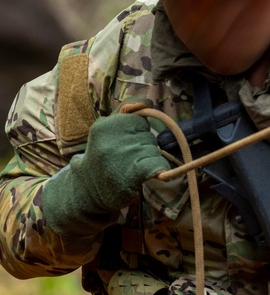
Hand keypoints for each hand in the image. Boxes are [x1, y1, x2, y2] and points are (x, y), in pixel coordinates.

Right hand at [43, 113, 168, 235]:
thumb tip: (147, 101)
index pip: (139, 116)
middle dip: (143, 145)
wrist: (86, 193)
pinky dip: (158, 169)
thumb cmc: (101, 160)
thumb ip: (124, 114)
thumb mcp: (104, 133)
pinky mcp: (134, 172)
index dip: (137, 130)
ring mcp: (123, 154)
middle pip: (148, 133)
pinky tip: (152, 173)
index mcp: (104, 125)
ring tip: (130, 168)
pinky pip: (158, 164)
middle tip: (127, 159)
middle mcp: (112, 137)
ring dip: (149, 159)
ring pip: (154, 149)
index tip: (126, 142)